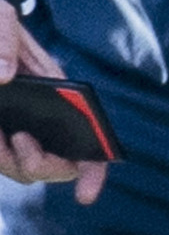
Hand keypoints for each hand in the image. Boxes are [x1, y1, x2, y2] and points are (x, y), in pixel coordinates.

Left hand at [0, 8, 102, 203]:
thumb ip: (3, 40)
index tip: (86, 194)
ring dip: (13, 164)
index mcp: (60, 88)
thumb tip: (5, 76)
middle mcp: (46, 112)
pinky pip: (2, 157)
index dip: (94, 168)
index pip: (92, 133)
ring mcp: (21, 123)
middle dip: (43, 165)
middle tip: (19, 142)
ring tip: (1, 138)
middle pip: (59, 162)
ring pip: (27, 167)